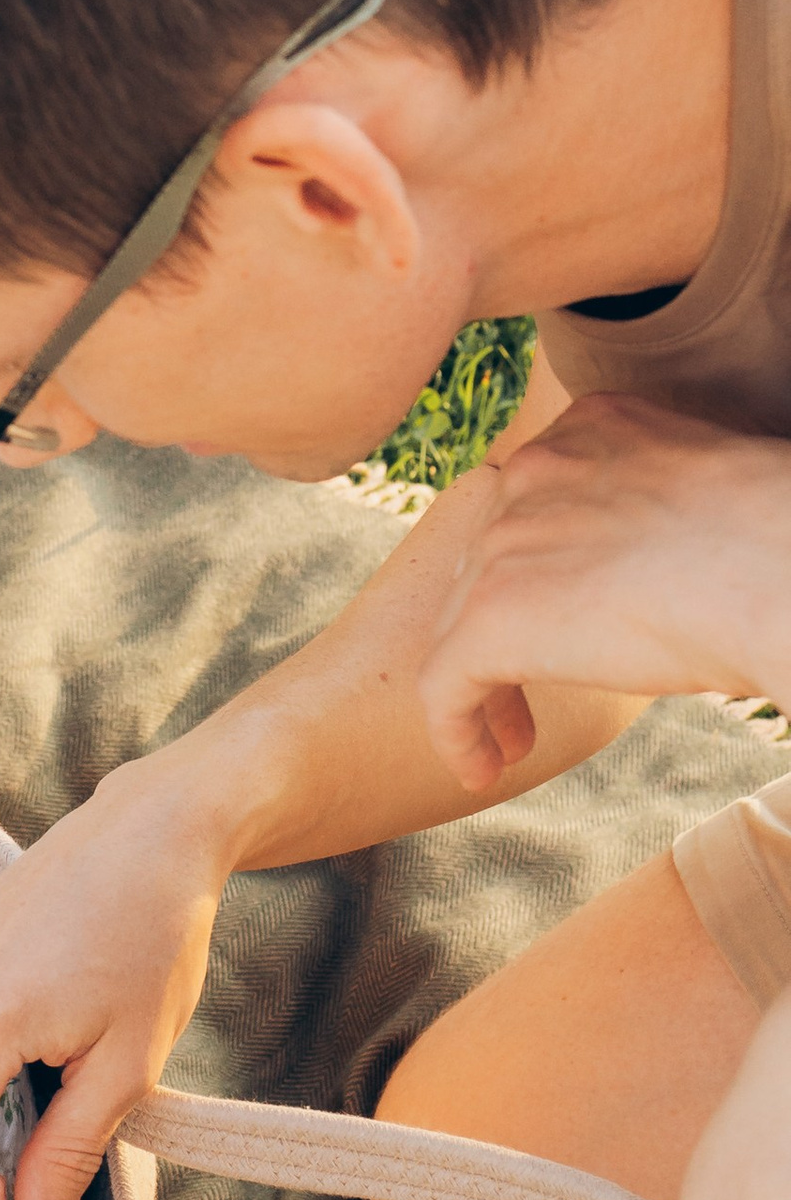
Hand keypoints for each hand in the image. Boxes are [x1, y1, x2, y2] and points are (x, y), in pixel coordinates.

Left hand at [419, 395, 790, 793]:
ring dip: (482, 689)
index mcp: (590, 429)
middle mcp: (535, 471)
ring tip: (510, 742)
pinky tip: (485, 769)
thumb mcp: (707, 501)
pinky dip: (456, 732)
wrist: (782, 565)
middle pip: (487, 563)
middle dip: (501, 628)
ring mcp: (504, 540)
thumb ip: (658, 517)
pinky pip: (443, 684)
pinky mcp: (490, 616)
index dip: (534, 571)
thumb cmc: (780, 543)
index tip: (560, 621)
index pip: (533, 505)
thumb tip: (663, 573)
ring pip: (459, 623)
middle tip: (526, 688)